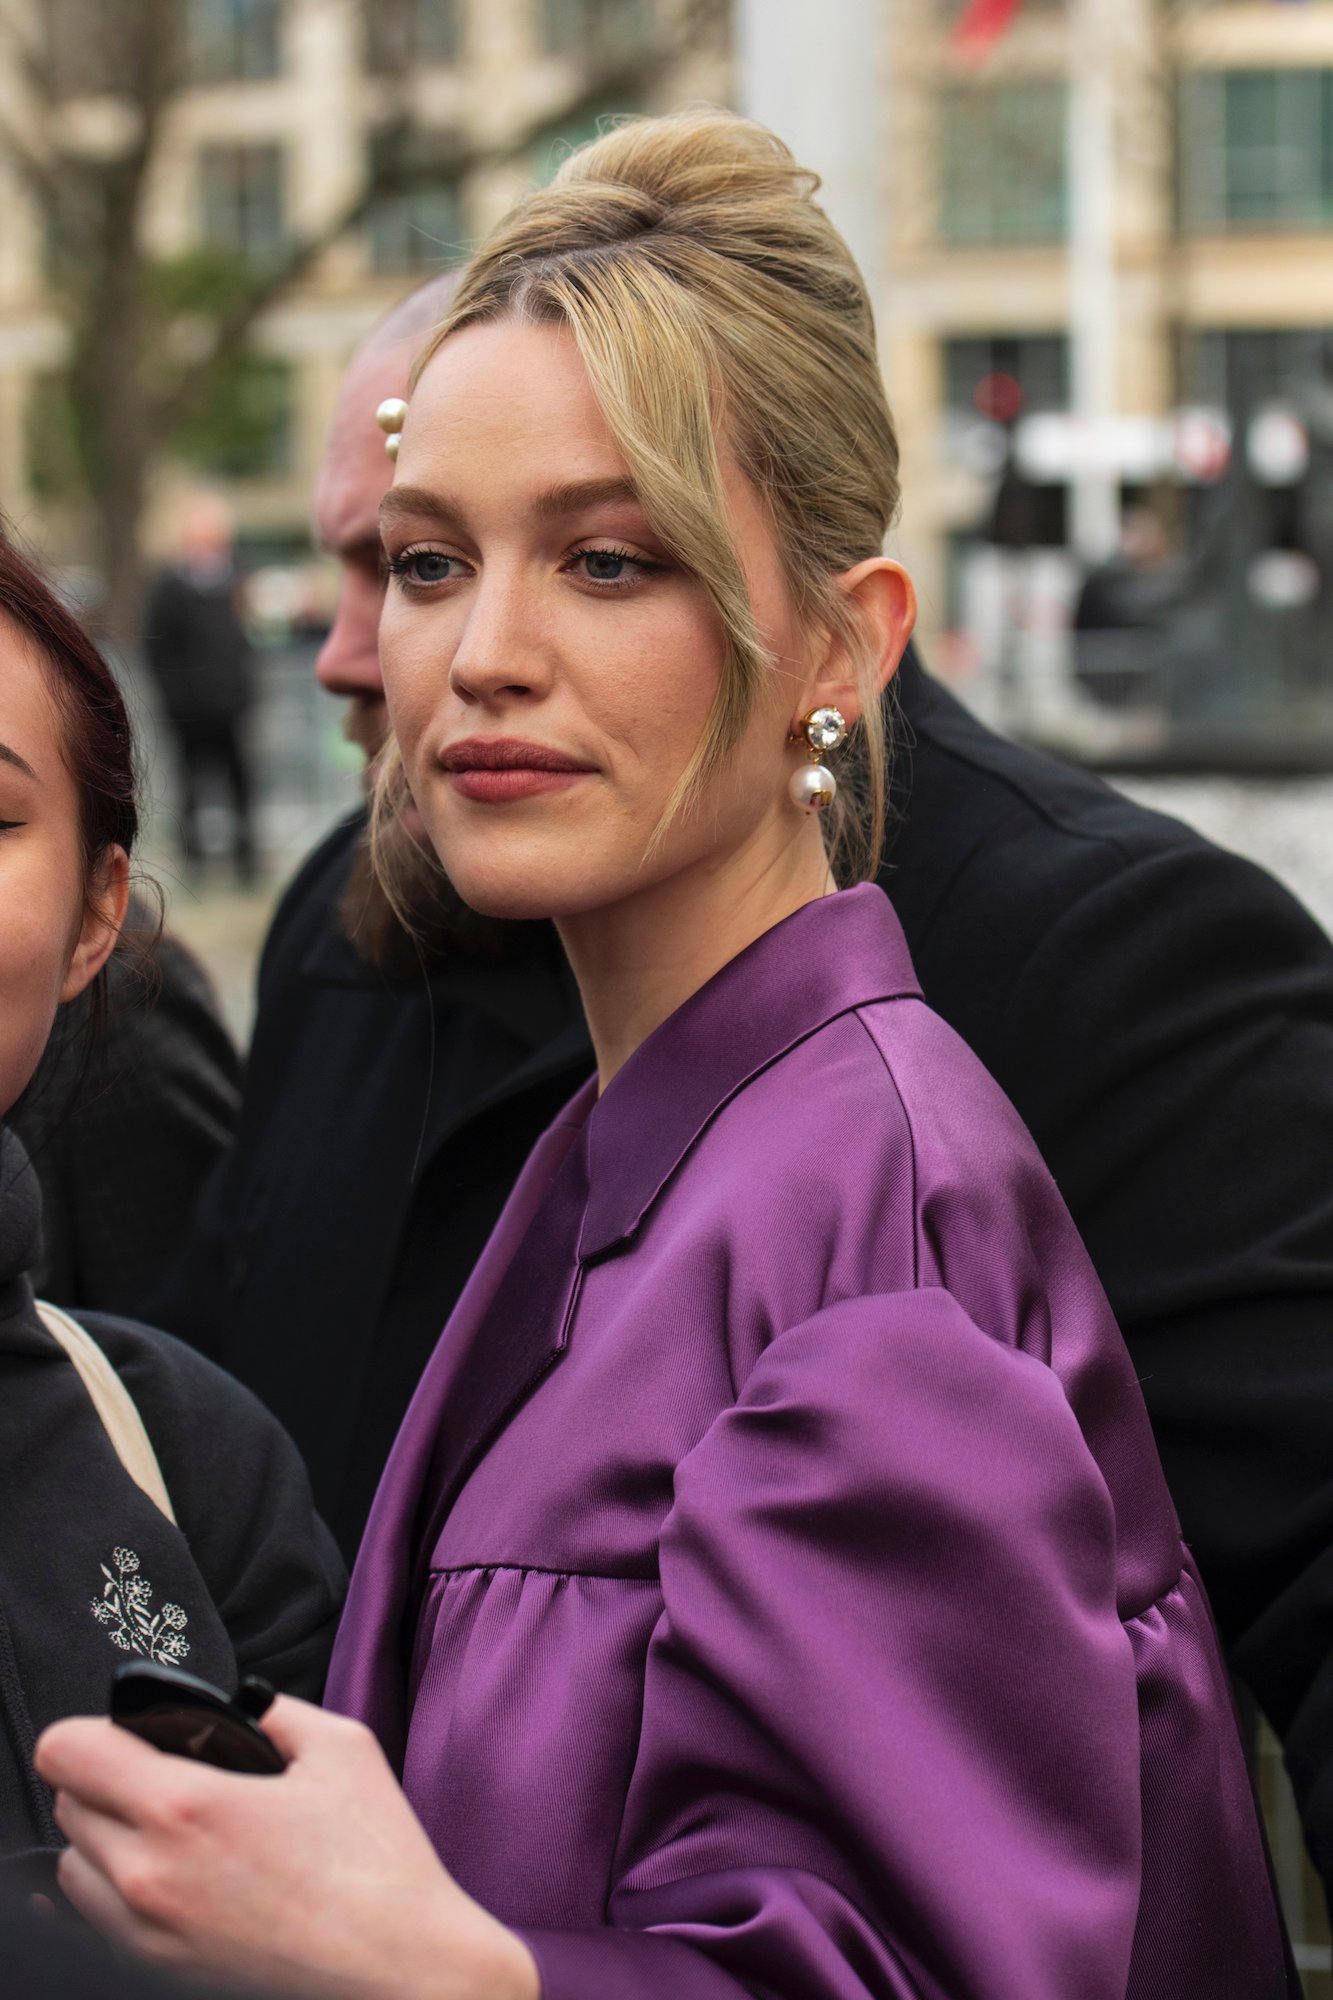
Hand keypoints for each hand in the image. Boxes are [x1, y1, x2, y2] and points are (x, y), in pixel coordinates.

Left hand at [35, 1697, 537, 1999]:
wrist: (397, 1969)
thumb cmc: (377, 1865)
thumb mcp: (342, 1748)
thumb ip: (276, 1710)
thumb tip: (242, 1702)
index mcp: (187, 1806)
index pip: (69, 1750)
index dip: (95, 1729)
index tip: (130, 1733)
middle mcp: (148, 1873)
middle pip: (66, 1805)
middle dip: (108, 1780)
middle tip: (166, 1776)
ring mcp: (146, 1934)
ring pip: (73, 1868)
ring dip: (106, 1839)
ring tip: (170, 1832)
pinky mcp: (156, 1973)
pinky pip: (99, 1923)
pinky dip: (121, 1894)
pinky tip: (181, 1879)